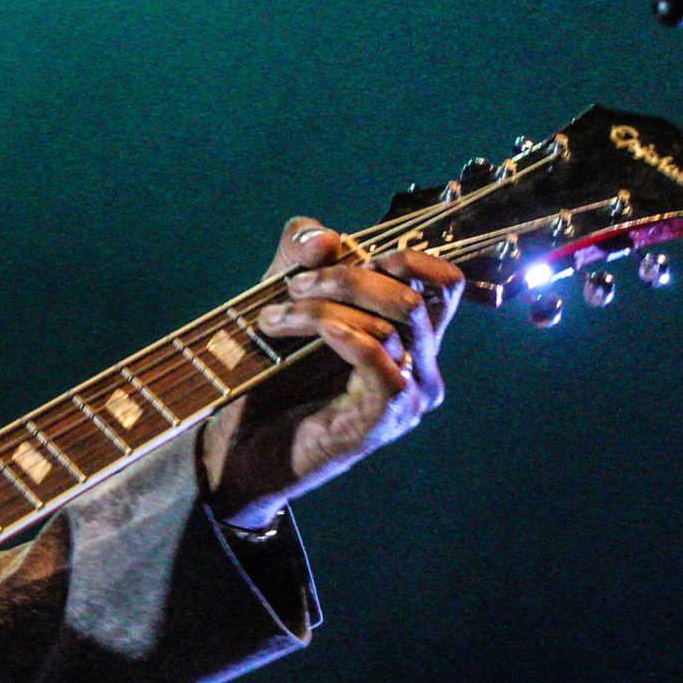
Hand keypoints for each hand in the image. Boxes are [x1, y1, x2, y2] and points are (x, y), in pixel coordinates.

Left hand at [197, 218, 463, 532]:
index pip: (441, 282)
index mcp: (408, 335)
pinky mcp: (383, 423)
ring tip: (272, 319)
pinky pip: (386, 368)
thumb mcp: (278, 302)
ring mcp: (407, 397)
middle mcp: (420, 365)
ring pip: (393, 326)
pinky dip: (350, 337)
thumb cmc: (268, 378)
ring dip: (323, 309)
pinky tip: (320, 329)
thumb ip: (296, 260)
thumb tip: (325, 234)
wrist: (241, 448)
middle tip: (290, 288)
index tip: (336, 253)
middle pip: (412, 297)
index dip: (403, 255)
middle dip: (347, 278)